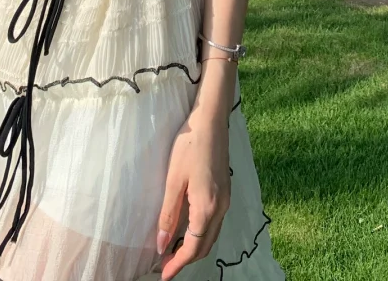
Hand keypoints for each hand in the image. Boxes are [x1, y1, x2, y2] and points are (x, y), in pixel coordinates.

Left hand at [156, 110, 229, 278]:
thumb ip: (168, 215)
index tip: (163, 274)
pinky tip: (187, 230)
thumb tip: (161, 244)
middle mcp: (221, 208)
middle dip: (186, 259)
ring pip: (211, 236)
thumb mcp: (173, 181)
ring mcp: (226, 200)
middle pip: (205, 246)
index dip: (178, 264)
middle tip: (165, 265)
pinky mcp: (225, 192)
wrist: (210, 121)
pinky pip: (214, 223)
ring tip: (172, 250)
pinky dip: (201, 234)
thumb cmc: (188, 147)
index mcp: (207, 208)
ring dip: (194, 247)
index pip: (194, 247)